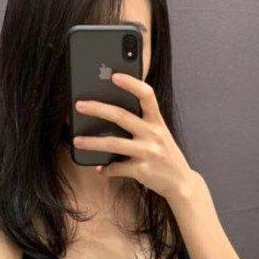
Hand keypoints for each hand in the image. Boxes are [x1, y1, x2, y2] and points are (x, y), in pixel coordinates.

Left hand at [72, 72, 196, 208]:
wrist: (182, 183)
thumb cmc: (165, 155)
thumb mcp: (160, 134)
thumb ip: (143, 123)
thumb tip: (112, 113)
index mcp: (157, 122)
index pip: (147, 95)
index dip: (131, 84)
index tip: (114, 76)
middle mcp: (153, 134)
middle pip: (121, 116)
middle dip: (97, 109)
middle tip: (79, 105)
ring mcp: (148, 152)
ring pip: (114, 143)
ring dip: (92, 142)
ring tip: (77, 140)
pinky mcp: (142, 170)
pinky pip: (118, 168)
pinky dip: (106, 169)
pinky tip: (100, 169)